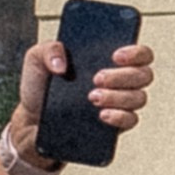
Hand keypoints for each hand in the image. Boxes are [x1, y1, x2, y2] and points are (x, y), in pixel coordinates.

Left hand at [17, 33, 154, 145]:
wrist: (31, 120)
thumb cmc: (40, 86)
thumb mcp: (36, 60)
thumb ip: (48, 50)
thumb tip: (61, 63)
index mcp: (107, 59)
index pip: (139, 53)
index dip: (135, 52)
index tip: (116, 55)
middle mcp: (119, 80)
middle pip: (143, 74)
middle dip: (122, 76)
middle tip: (97, 78)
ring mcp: (119, 103)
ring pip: (138, 97)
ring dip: (118, 96)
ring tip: (92, 97)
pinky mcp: (115, 124)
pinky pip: (131, 120)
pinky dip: (119, 116)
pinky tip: (102, 115)